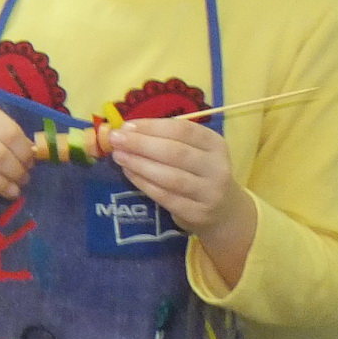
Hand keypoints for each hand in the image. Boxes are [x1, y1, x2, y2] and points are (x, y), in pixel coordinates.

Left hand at [108, 118, 250, 236]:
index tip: (126, 125)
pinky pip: (166, 197)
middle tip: (115, 139)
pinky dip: (144, 184)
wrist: (222, 209)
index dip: (152, 126)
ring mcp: (210, 192)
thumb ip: (164, 138)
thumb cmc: (197, 171)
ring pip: (171, 177)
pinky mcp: (197, 213)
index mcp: (215, 144)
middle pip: (176, 153)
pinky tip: (129, 173)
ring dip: (140, 164)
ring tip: (118, 156)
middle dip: (141, 144)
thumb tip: (126, 129)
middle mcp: (217, 167)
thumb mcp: (192, 150)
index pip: (183, 130)